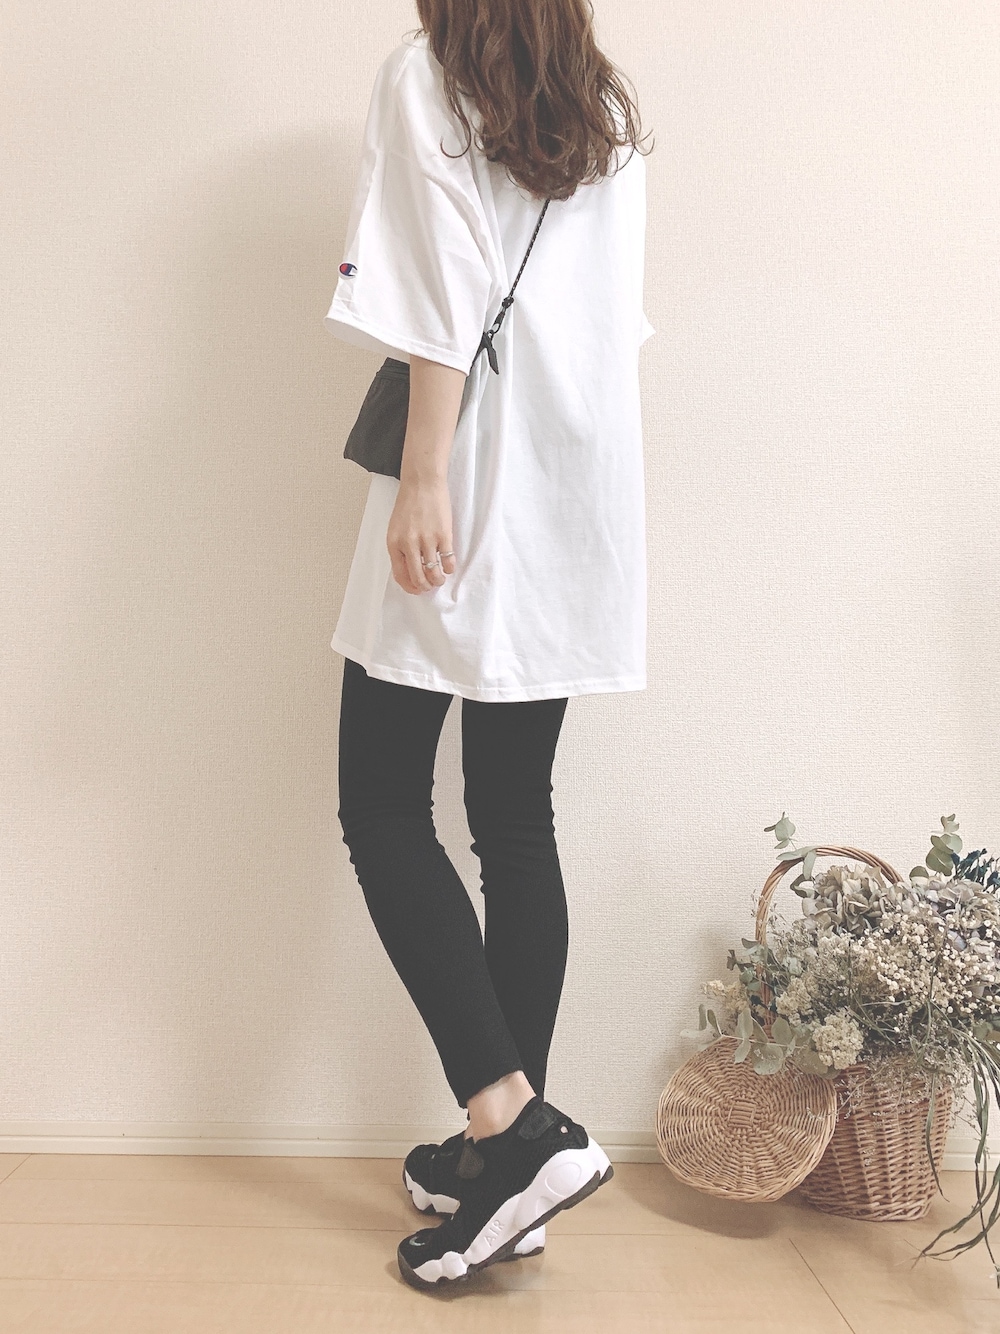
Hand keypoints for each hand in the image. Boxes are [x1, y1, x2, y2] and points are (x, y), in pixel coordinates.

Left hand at [386, 477, 456, 594]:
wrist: (422, 483)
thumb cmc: (409, 503)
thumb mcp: (396, 528)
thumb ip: (400, 548)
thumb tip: (410, 569)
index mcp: (394, 543)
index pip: (400, 575)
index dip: (410, 587)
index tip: (417, 589)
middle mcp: (408, 544)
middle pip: (418, 577)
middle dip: (425, 586)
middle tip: (430, 585)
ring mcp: (426, 540)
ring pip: (434, 572)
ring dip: (438, 580)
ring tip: (440, 578)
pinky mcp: (443, 535)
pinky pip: (448, 560)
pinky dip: (449, 568)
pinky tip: (449, 566)